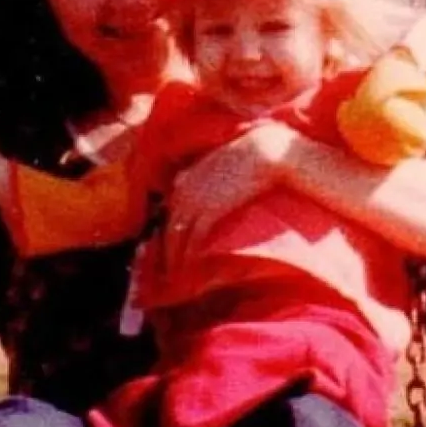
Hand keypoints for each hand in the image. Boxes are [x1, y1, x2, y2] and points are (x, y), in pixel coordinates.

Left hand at [163, 120, 295, 267]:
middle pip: (166, 226)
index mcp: (183, 181)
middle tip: (164, 269)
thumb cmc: (245, 157)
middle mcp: (183, 191)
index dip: (164, 233)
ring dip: (173, 257)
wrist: (261, 152)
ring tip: (174, 274)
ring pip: (176, 235)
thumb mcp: (215, 167)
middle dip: (164, 250)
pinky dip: (189, 253)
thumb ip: (201, 179)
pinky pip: (194, 237)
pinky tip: (190, 265)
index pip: (165, 213)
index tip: (166, 249)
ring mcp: (194, 201)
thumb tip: (192, 190)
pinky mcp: (210, 210)